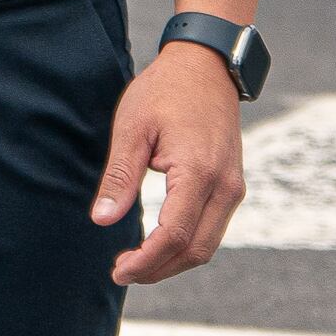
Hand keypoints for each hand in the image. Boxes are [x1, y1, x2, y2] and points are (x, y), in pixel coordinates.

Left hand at [90, 41, 245, 285]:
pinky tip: (159, 242)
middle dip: (158, 269)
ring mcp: (234, 187)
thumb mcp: (132, 127)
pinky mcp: (233, 185)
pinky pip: (212, 228)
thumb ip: (119, 177)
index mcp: (199, 171)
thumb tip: (102, 220)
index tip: (118, 270)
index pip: (174, 236)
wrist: (206, 65)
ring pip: (207, 245)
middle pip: (195, 250)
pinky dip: (186, 244)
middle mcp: (225, 186)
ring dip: (173, 261)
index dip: (146, 262)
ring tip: (136, 261)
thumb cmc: (164, 91)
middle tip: (122, 270)